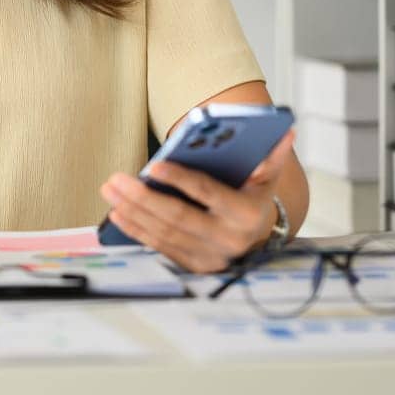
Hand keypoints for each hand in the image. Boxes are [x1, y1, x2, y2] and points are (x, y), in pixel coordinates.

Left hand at [98, 130, 296, 273]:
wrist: (257, 236)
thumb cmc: (253, 197)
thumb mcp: (266, 177)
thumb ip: (272, 155)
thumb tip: (285, 129)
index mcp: (247, 214)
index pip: (209, 193)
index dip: (181, 179)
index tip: (154, 166)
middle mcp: (229, 239)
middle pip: (178, 216)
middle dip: (143, 197)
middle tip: (116, 178)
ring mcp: (210, 256)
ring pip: (164, 232)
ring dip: (132, 211)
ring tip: (110, 189)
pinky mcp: (194, 265)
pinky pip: (159, 246)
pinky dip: (135, 229)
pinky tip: (117, 212)